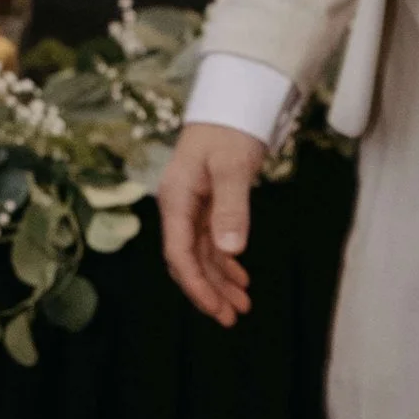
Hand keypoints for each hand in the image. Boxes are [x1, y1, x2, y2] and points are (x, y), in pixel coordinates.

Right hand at [159, 120, 265, 325]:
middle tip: (232, 318)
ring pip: (201, 254)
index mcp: (177, 199)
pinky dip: (225, 261)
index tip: (216, 309)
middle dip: (208, 290)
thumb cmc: (230, 129)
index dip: (196, 285)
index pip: (179, 254)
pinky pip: (211, 241)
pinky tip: (240, 278)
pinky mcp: (207, 203)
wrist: (232, 100)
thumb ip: (232, 208)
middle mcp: (179, 206)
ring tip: (241, 306)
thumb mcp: (233, 167)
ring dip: (219, 280)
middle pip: (188, 259)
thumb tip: (230, 250)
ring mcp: (192, 206)